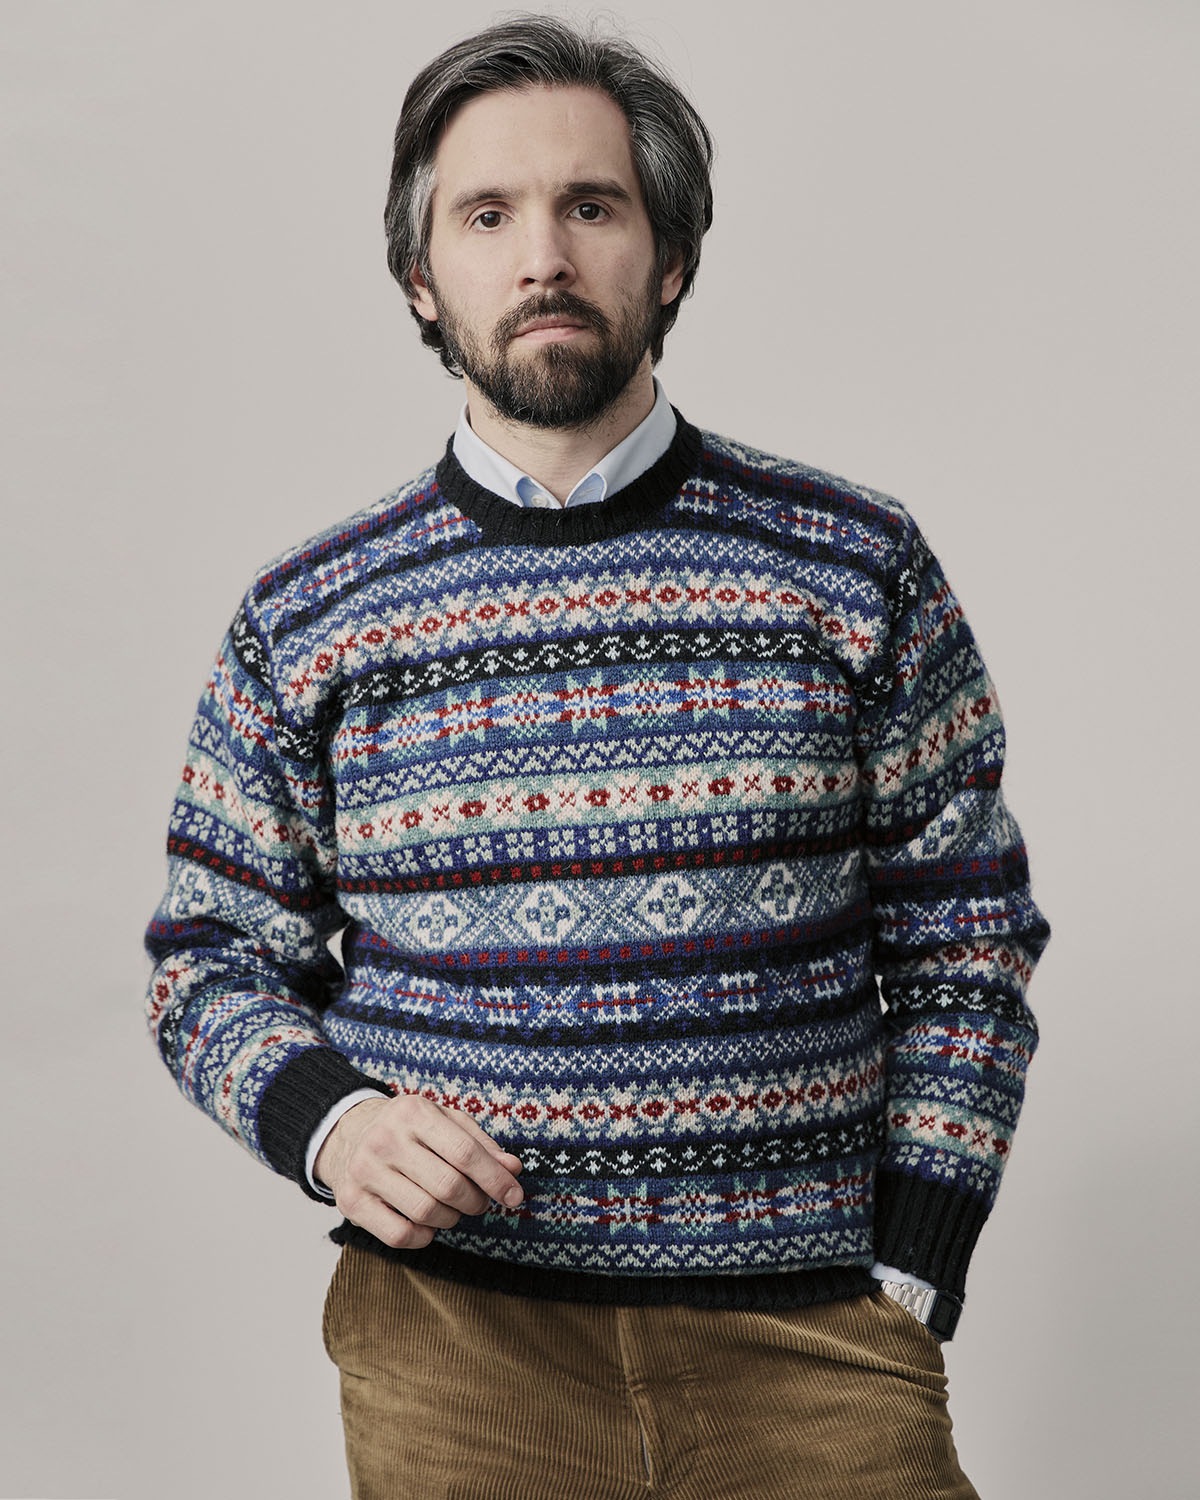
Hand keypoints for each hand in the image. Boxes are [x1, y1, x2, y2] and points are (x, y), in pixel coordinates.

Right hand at [313, 1094, 523, 1249]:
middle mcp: (385, 1139)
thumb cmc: (410, 1130)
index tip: (515, 1196)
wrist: (348, 1133)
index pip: (464, 1152)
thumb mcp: (445, 1122)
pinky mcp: (351, 1201)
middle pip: (448, 1186)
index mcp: (414, 1112)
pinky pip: (399, 1235)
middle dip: (475, 1201)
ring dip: (452, 1218)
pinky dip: (424, 1237)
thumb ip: (480, 1144)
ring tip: (453, 1209)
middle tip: (479, 1202)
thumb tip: (513, 1170)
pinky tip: (427, 1223)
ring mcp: (365, 1171)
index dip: (495, 1178)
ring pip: (426, 1212)